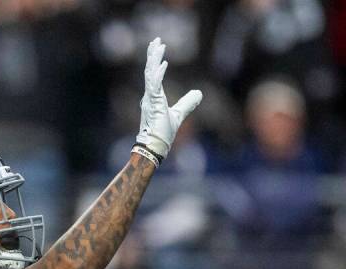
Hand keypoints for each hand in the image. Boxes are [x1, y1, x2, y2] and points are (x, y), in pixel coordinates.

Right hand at [135, 37, 201, 160]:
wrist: (156, 147)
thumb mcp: (179, 114)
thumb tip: (199, 93)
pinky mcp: (153, 104)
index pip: (153, 74)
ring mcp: (150, 99)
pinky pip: (154, 85)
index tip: (157, 47)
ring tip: (158, 45)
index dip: (155, 60)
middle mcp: (149, 96)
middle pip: (150, 70)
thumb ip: (187, 103)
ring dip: (154, 59)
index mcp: (153, 97)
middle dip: (152, 54)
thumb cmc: (163, 133)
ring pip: (150, 74)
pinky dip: (158, 74)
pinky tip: (163, 63)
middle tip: (156, 40)